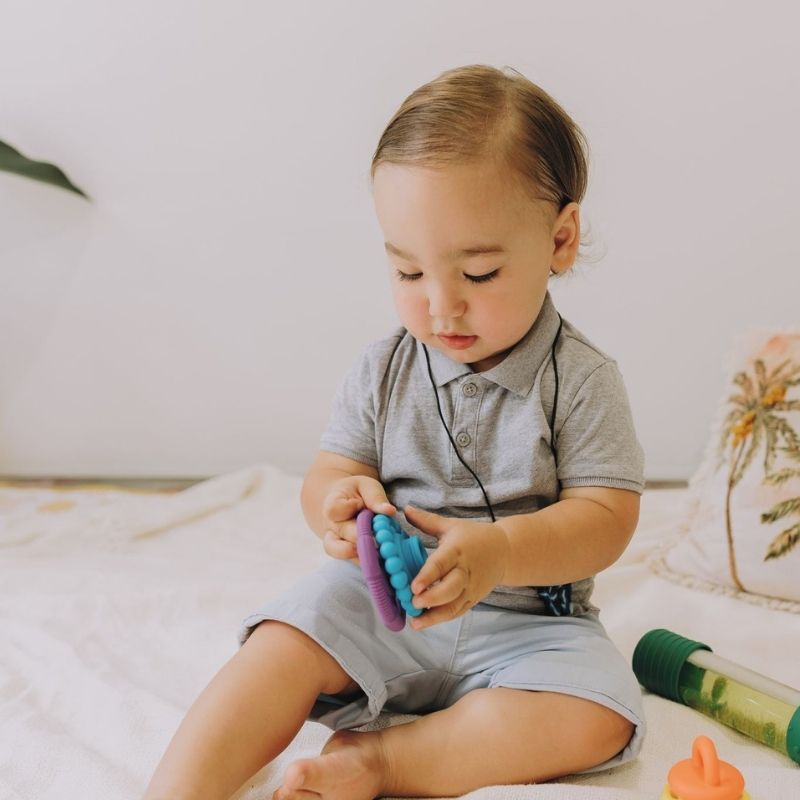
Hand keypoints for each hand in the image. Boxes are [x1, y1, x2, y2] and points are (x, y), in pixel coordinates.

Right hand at [321, 476, 395, 565]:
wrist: (344, 503)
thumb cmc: (357, 492)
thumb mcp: (366, 486)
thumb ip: (375, 497)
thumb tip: (389, 511)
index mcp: (332, 505)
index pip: (334, 510)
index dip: (350, 509)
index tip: (362, 505)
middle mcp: (331, 527)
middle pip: (345, 535)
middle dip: (365, 536)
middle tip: (382, 536)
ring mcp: (336, 543)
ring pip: (343, 554)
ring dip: (365, 554)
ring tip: (382, 552)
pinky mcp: (347, 555)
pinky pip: (355, 562)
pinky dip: (370, 562)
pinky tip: (385, 560)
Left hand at [403, 504, 509, 629]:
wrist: (505, 551)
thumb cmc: (474, 536)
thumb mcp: (451, 525)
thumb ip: (426, 520)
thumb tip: (405, 509)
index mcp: (457, 550)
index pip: (441, 564)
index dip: (428, 576)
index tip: (414, 587)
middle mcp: (465, 571)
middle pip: (451, 589)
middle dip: (432, 598)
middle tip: (413, 603)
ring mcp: (471, 588)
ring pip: (454, 605)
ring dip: (435, 616)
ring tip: (415, 622)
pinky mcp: (473, 599)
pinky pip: (458, 612)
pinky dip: (442, 618)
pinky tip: (426, 622)